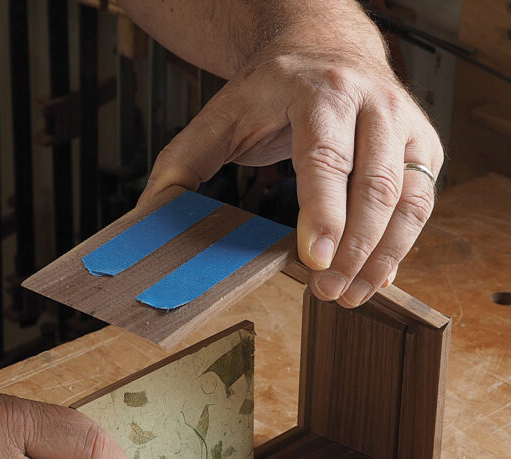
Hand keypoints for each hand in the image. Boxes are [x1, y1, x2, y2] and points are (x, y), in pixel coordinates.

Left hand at [140, 40, 443, 306]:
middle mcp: (373, 104)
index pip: (325, 160)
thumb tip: (149, 212)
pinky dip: (401, 246)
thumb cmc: (275, 87)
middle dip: (353, 250)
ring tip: (351, 296)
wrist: (326, 48)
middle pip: (373, 187)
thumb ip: (184, 161)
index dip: (323, 215)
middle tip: (327, 293)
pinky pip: (421, 202)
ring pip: (408, 199)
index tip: (315, 262)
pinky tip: (376, 276)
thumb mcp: (222, 114)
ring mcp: (405, 124)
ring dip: (381, 256)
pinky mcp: (423, 146)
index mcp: (320, 94)